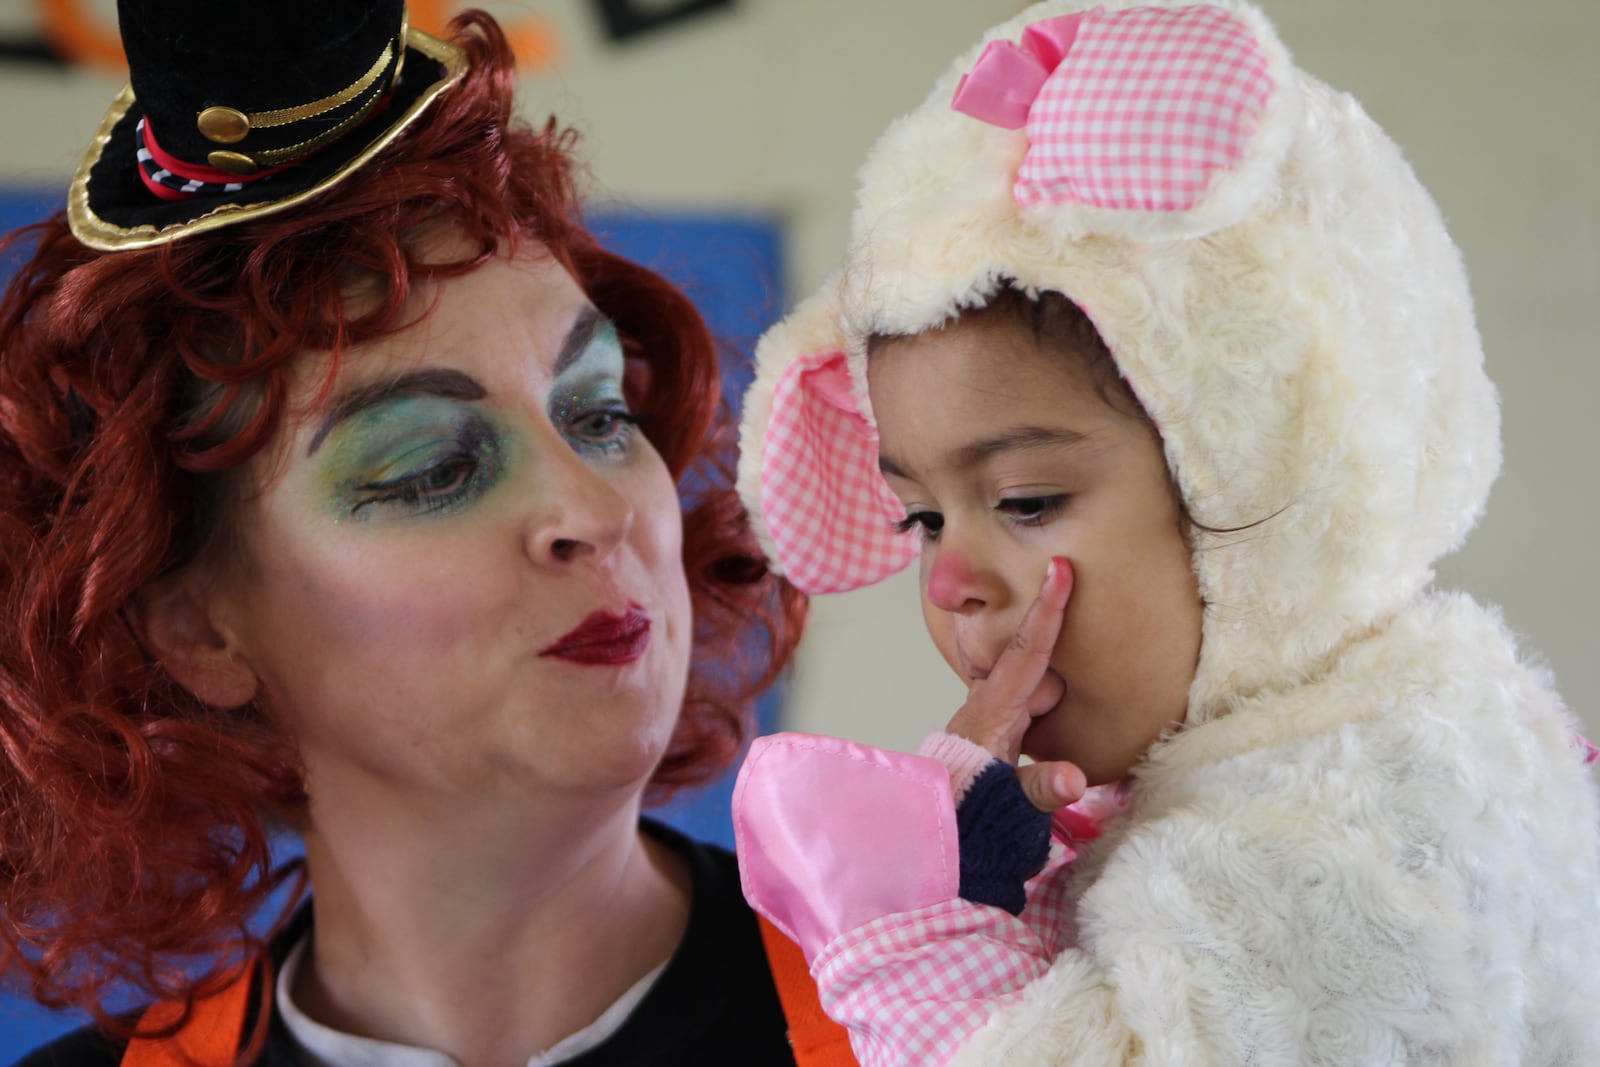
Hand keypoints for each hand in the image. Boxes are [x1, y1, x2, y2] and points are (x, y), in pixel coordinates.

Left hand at [944, 556, 1086, 811]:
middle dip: (1058, 638)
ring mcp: (993, 710)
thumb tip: (1075, 779)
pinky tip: (1054, 710)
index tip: (1060, 568)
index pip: (1027, 650)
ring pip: (1034, 680)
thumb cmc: (970, 807)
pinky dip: (1046, 698)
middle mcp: (991, 701)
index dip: (1048, 609)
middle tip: (1074, 597)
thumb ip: (1041, 789)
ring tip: (1058, 686)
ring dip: (1053, 680)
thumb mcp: (1007, 800)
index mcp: (995, 710)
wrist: (936, 820)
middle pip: (1036, 660)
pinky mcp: (998, 723)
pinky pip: (1029, 699)